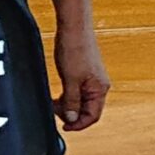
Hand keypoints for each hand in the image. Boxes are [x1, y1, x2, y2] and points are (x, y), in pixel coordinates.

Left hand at [50, 0, 112, 131]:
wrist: (73, 27)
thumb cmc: (75, 49)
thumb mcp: (71, 80)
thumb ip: (72, 101)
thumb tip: (72, 119)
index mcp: (100, 89)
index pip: (93, 116)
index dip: (78, 124)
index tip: (64, 127)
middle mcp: (99, 86)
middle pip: (87, 110)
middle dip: (71, 114)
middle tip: (55, 110)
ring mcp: (91, 80)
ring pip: (80, 102)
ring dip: (67, 105)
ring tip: (54, 102)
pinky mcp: (83, 74)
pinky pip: (77, 92)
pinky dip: (67, 96)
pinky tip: (57, 95)